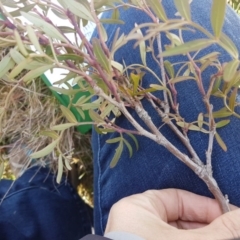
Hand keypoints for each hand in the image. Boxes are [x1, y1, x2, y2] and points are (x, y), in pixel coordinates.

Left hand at [105, 189, 239, 239]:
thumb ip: (219, 231)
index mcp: (138, 206)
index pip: (178, 198)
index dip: (207, 206)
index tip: (232, 216)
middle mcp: (136, 221)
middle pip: (179, 218)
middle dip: (208, 227)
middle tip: (232, 232)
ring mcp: (139, 238)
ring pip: (176, 234)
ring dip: (201, 237)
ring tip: (225, 238)